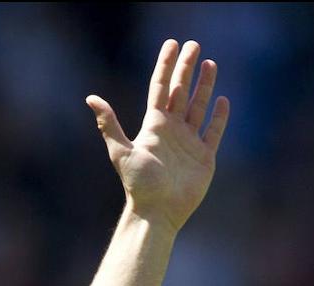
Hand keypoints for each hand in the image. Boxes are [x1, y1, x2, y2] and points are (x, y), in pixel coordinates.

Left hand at [87, 40, 229, 232]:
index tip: (172, 44)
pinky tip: (222, 100)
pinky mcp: (204, 157)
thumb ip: (109, 124)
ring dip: (204, 86)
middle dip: (187, 68)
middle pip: (181, 92)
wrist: (157, 212)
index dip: (166, 66)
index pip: (160, 88)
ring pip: (199, 107)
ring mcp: (189, 143)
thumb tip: (91, 98)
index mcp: (153, 126)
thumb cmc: (138, 184)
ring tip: (210, 63)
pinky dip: (218, 117)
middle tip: (194, 45)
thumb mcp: (121, 152)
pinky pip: (213, 132)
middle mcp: (171, 130)